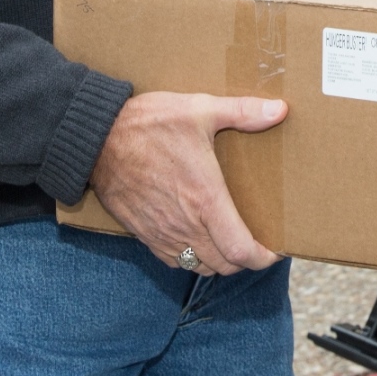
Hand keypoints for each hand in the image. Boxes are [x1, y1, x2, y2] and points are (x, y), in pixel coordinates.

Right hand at [89, 92, 287, 274]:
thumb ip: (243, 112)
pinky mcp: (143, 234)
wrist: (96, 138)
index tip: (274, 251)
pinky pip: (174, 261)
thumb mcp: (200, 109)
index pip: (240, 250)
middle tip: (255, 241)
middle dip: (244, 259)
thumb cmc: (149, 124)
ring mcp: (162, 233)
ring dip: (218, 260)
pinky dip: (192, 258)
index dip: (262, 258)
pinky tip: (197, 237)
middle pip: (224, 266)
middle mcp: (185, 224)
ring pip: (200, 267)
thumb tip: (280, 110)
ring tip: (228, 241)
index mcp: (206, 199)